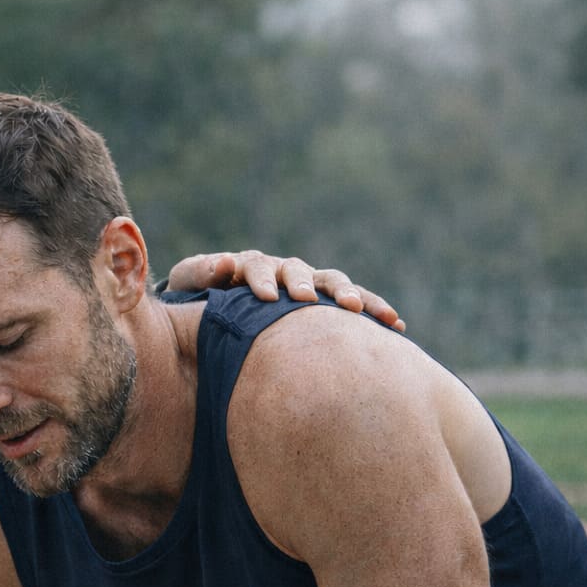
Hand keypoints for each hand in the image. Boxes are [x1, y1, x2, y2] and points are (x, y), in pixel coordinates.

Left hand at [165, 251, 404, 332]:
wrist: (213, 315)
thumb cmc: (197, 301)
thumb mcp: (190, 285)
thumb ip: (201, 273)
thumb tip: (225, 262)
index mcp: (250, 266)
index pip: (256, 266)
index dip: (260, 279)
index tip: (264, 297)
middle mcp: (284, 271)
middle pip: (299, 271)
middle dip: (306, 283)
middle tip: (306, 300)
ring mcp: (309, 287)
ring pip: (333, 284)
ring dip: (348, 294)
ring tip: (359, 310)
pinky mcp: (328, 307)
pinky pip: (356, 306)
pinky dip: (375, 310)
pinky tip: (396, 325)